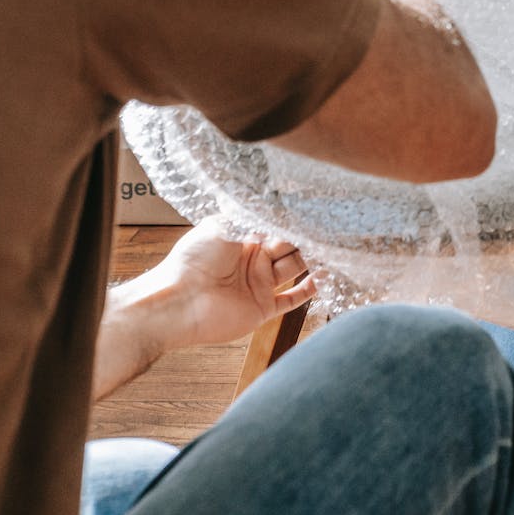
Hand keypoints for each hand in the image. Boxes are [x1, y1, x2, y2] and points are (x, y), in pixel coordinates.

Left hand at [112, 219, 313, 351]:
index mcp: (242, 237)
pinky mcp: (261, 308)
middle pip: (288, 246)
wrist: (179, 301)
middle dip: (308, 237)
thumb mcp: (223, 225)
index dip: (295, 220)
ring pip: (294, 269)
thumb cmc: (194, 259)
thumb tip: (280, 207)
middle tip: (332, 228)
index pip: (276, 226)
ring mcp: (258, 285)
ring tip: (334, 249)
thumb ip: (253, 217)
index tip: (317, 211)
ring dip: (312, 260)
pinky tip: (323, 278)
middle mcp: (252, 260)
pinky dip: (308, 290)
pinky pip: (291, 299)